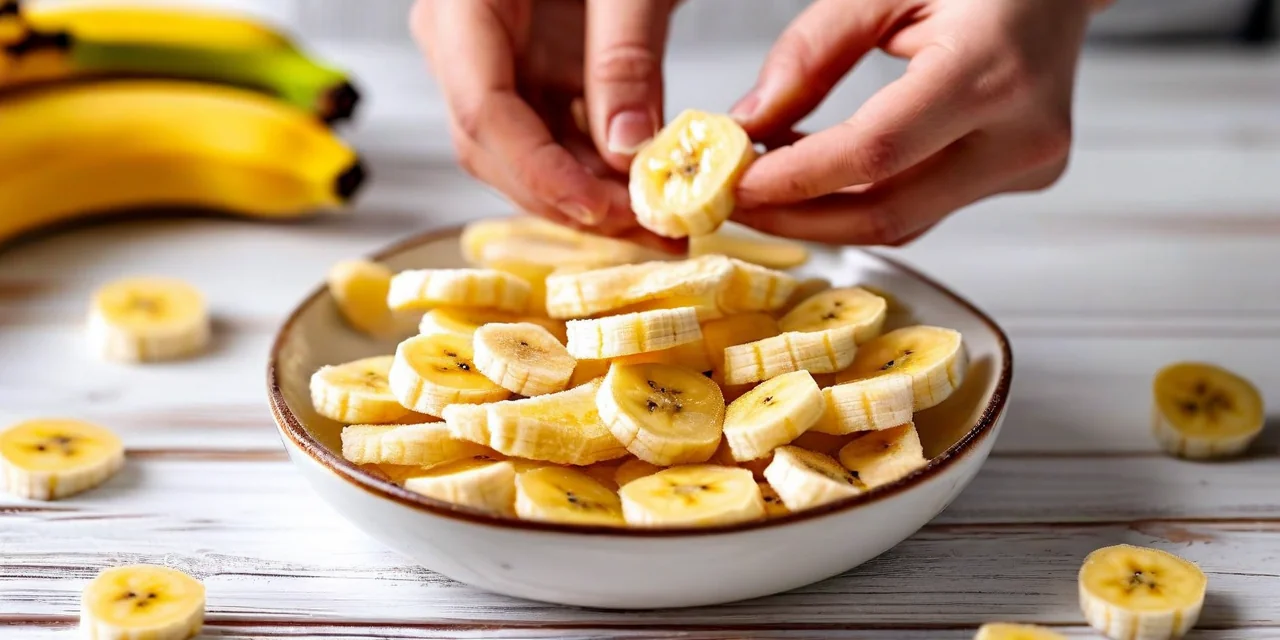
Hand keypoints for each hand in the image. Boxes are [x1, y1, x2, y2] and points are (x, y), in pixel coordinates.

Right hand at [409, 0, 683, 251]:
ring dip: (591, 196)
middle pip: (498, 148)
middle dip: (570, 199)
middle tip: (649, 231)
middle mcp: (464, 41)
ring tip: (662, 224)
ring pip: (526, 154)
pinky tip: (649, 192)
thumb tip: (631, 152)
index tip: (605, 209)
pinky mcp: (537, 70)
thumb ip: (625, 54)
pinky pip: (558, 135)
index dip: (541, 175)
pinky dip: (602, 169)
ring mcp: (499, 59)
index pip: (483, 113)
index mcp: (461, 4)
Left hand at [729, 0, 1091, 244]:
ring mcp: (1029, 165)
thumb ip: (811, 52)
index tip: (737, 183)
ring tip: (768, 187)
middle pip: (888, 211)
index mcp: (990, 70)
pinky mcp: (1021, 179)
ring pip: (904, 221)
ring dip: (825, 215)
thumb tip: (749, 122)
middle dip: (800, 217)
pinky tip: (821, 178)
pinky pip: (925, 206)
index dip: (798, 178)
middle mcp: (1022, 133)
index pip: (877, 153)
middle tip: (735, 202)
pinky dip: (863, 200)